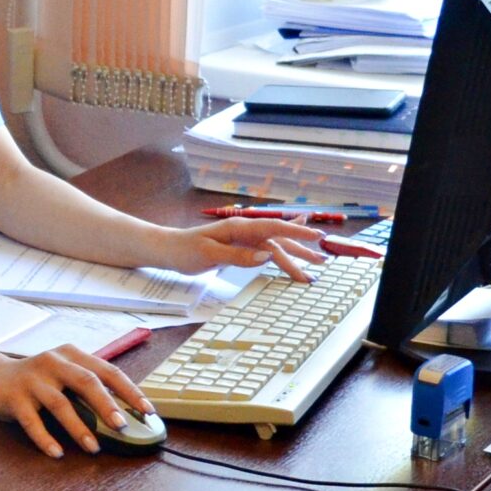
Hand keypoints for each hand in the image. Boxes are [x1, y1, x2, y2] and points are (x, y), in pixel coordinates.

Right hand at [0, 346, 153, 458]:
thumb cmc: (34, 381)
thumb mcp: (61, 375)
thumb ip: (86, 388)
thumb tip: (122, 417)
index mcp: (71, 355)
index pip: (107, 371)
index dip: (129, 391)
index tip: (147, 411)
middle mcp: (53, 362)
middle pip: (86, 382)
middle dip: (107, 405)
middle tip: (122, 426)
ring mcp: (32, 379)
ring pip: (60, 404)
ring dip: (79, 428)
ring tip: (93, 448)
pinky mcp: (13, 397)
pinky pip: (32, 421)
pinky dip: (45, 438)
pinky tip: (57, 453)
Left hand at [155, 218, 331, 281]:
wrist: (168, 249)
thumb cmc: (185, 251)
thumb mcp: (209, 255)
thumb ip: (239, 255)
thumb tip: (266, 256)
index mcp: (239, 228)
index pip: (274, 228)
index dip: (297, 233)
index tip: (317, 238)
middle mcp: (245, 230)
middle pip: (279, 239)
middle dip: (301, 250)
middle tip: (322, 261)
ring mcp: (243, 237)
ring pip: (275, 245)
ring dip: (295, 254)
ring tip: (315, 262)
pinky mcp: (240, 246)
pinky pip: (266, 247)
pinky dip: (282, 247)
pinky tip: (294, 240)